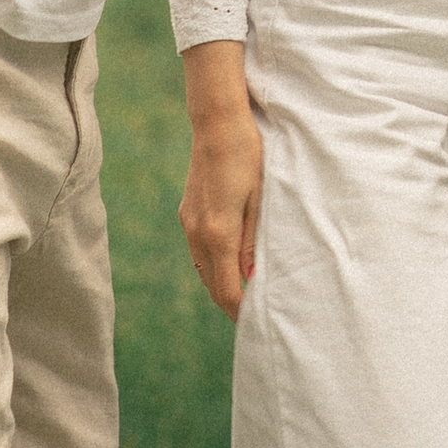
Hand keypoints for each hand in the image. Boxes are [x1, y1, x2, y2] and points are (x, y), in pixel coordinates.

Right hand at [180, 46, 263, 315]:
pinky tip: (229, 262)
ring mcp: (189, 222)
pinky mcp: (187, 212)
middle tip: (254, 314)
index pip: (225, 288)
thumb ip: (253, 240)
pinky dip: (213, 265)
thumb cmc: (248, 156)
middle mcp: (197, 232)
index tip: (254, 323)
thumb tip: (251, 279)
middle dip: (230, 301)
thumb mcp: (260, 197)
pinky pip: (199, 251)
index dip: (239, 310)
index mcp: (218, 232)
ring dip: (221, 283)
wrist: (218, 124)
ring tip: (246, 292)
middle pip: (211, 284)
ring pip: (203, 268)